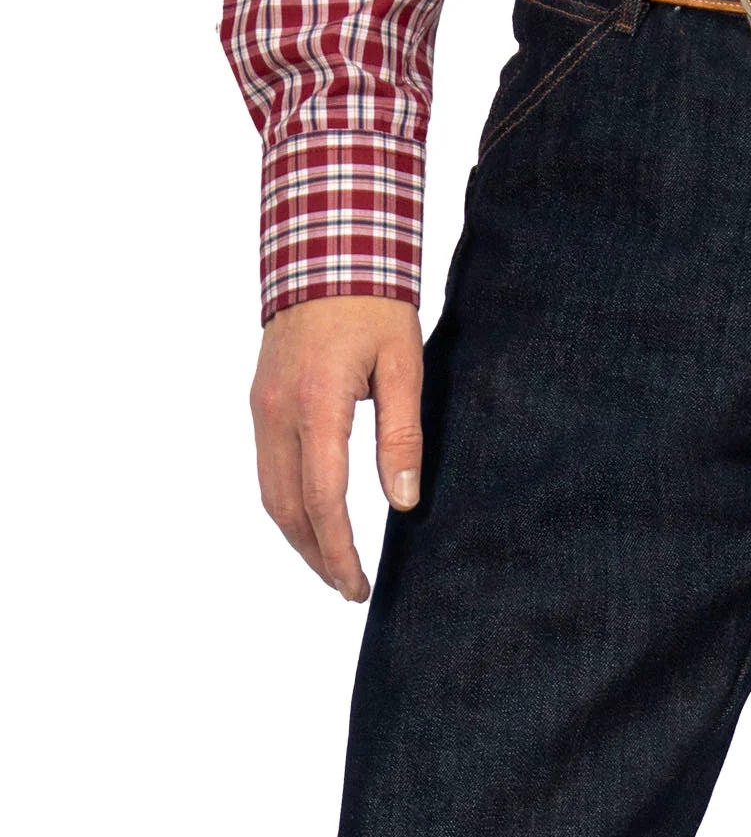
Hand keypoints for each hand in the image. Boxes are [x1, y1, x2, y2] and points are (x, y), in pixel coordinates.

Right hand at [251, 296, 424, 601]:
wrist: (325, 247)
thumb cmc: (373, 302)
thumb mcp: (404, 366)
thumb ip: (402, 437)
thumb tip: (403, 502)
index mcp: (316, 405)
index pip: (324, 502)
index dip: (341, 551)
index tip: (361, 586)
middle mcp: (276, 411)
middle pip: (288, 509)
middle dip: (317, 556)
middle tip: (350, 589)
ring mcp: (261, 406)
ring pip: (270, 493)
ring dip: (299, 537)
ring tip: (333, 566)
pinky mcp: (259, 401)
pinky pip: (268, 468)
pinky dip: (290, 505)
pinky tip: (316, 521)